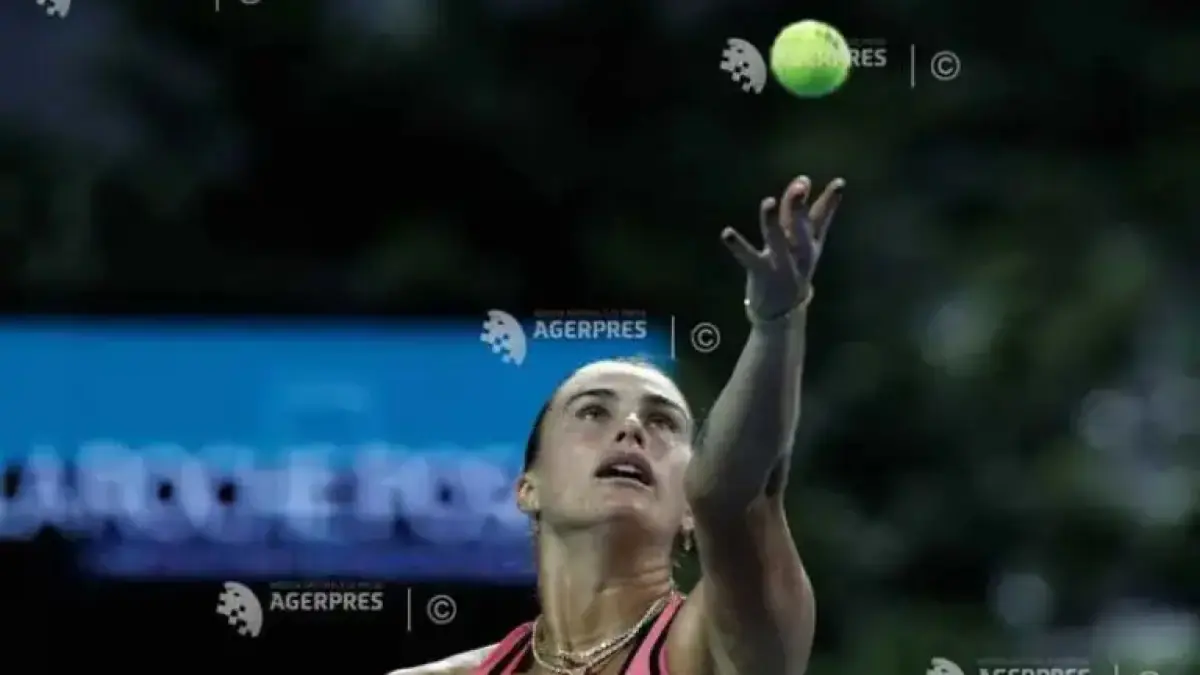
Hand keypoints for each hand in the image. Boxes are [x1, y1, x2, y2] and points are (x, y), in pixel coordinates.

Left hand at [721, 175, 843, 320]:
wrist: (783, 311)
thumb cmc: (795, 268)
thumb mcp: (807, 243)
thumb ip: (813, 215)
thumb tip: (812, 180)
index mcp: (810, 244)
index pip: (821, 219)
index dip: (829, 201)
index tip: (839, 183)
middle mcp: (798, 253)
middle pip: (800, 227)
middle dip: (799, 206)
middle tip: (801, 184)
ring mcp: (780, 263)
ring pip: (777, 239)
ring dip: (773, 221)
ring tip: (768, 202)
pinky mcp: (761, 272)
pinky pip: (748, 257)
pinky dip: (737, 245)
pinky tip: (727, 233)